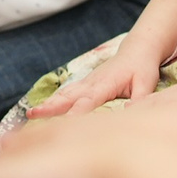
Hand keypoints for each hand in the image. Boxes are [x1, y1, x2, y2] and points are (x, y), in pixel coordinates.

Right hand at [26, 49, 163, 119]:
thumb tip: (129, 112)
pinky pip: (66, 93)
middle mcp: (91, 82)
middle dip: (50, 107)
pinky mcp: (85, 84)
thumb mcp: (147, 84)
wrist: (137, 51)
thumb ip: (139, 99)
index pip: (88, 101)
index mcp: (106, 84)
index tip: (63, 126)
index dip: (75, 113)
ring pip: (64, 94)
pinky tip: (41, 110)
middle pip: (68, 96)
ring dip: (47, 104)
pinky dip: (53, 101)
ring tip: (29, 114)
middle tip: (32, 116)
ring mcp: (86, 82)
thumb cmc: (142, 68)